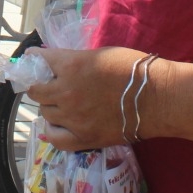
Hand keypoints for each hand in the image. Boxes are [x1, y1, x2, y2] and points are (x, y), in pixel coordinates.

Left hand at [26, 46, 156, 150]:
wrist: (159, 98)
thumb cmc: (134, 69)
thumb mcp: (101, 54)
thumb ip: (76, 61)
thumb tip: (59, 64)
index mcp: (71, 66)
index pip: (39, 61)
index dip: (35, 60)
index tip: (34, 60)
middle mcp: (66, 92)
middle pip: (36, 91)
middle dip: (40, 85)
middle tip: (47, 84)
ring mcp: (73, 117)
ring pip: (45, 113)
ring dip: (49, 107)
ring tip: (59, 104)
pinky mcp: (84, 138)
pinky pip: (55, 138)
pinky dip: (53, 131)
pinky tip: (58, 126)